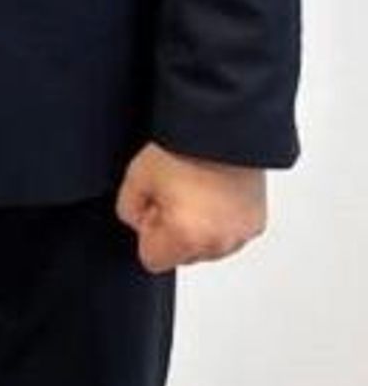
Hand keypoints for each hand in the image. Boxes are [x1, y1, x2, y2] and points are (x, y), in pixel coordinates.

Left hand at [115, 142, 267, 272]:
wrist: (223, 126)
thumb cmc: (183, 148)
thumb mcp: (136, 176)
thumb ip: (128, 210)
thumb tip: (140, 222)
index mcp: (185, 237)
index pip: (152, 260)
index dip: (148, 231)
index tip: (155, 205)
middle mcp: (217, 243)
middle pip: (182, 256)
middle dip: (174, 230)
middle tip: (177, 191)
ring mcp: (241, 234)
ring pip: (208, 246)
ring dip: (200, 227)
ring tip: (198, 187)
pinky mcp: (257, 223)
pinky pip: (230, 233)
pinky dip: (221, 219)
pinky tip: (215, 190)